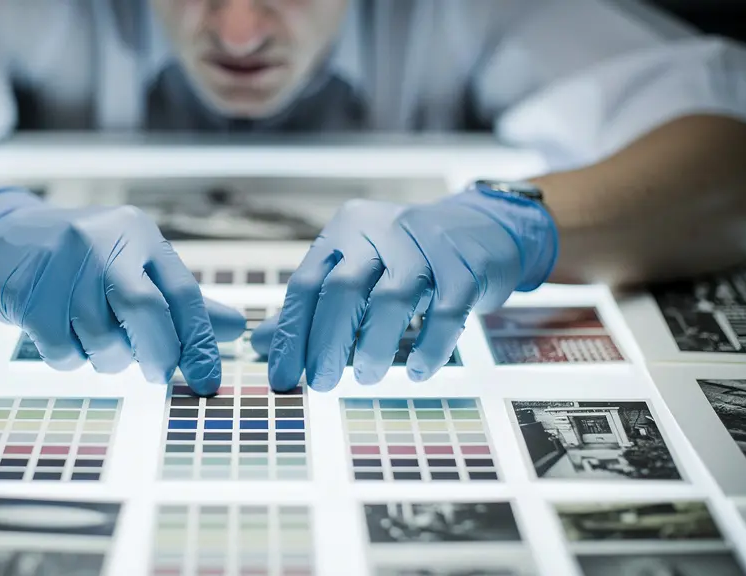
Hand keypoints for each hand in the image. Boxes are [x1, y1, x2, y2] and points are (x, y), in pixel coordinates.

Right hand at [0, 187, 245, 394]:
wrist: (7, 236)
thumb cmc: (86, 259)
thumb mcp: (138, 266)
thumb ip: (184, 301)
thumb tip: (234, 330)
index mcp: (139, 237)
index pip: (183, 293)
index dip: (200, 342)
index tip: (208, 381)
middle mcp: (103, 244)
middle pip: (146, 311)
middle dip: (158, 354)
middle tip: (158, 374)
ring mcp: (62, 266)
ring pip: (102, 340)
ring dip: (108, 359)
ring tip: (99, 340)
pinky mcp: (28, 293)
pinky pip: (62, 351)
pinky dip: (71, 359)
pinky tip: (66, 337)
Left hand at [256, 188, 556, 390]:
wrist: (482, 228)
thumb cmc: (407, 257)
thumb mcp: (357, 270)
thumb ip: (312, 306)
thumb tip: (263, 344)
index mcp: (344, 231)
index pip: (307, 284)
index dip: (291, 334)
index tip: (282, 376)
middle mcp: (380, 230)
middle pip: (343, 289)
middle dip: (327, 342)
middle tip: (321, 382)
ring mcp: (426, 244)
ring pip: (392, 299)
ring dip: (374, 345)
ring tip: (366, 377)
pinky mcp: (466, 265)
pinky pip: (445, 311)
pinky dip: (429, 346)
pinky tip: (419, 372)